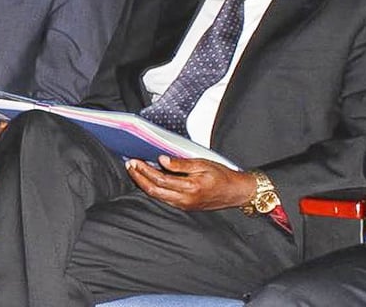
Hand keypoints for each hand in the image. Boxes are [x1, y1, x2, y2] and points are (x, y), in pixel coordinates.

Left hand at [126, 156, 258, 210]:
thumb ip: (181, 164)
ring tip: (135, 171)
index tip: (135, 161)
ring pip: (157, 196)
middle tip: (130, 165)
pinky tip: (148, 180)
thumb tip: (162, 159)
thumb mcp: (203, 164)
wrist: (236, 192)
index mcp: (190, 187)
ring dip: (143, 184)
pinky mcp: (184, 206)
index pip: (160, 179)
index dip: (145, 170)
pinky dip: (153, 189)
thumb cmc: (222, 176)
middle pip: (154, 190)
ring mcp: (184, 205)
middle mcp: (185, 199)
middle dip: (139, 178)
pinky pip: (164, 199)